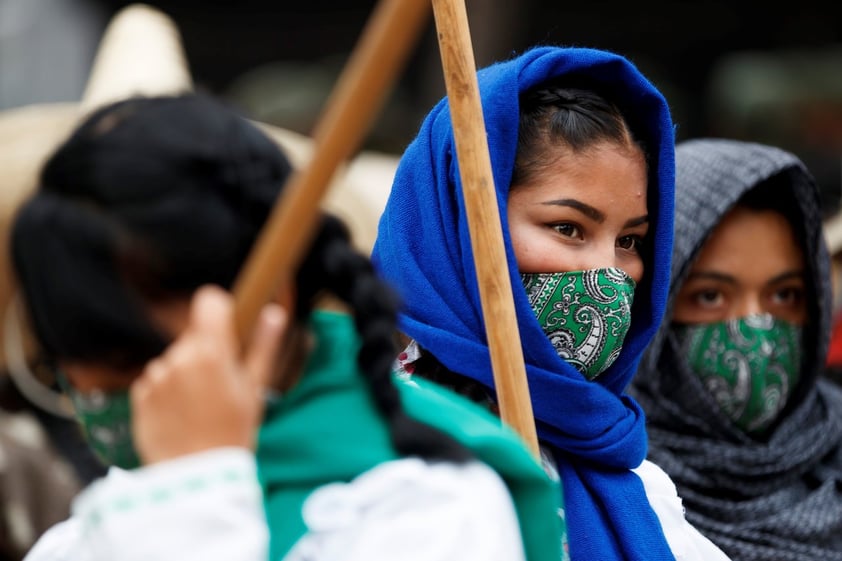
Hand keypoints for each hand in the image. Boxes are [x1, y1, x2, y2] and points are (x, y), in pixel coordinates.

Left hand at [130, 285, 286, 464]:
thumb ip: (263, 345)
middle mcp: (179, 357)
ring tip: (199, 406)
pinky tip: (181, 415)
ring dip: (184, 373)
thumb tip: (274, 312)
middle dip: (205, 352)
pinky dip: (166, 392)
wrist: (199, 477)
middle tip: (219, 385)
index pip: (209, 300)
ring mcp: (156, 376)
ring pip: (174, 359)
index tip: (227, 326)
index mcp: (211, 351)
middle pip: (192, 336)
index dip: (219, 309)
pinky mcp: (139, 395)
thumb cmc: (234, 432)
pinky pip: (155, 380)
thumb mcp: (255, 388)